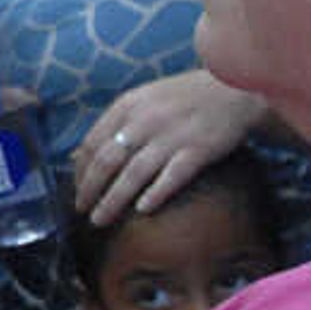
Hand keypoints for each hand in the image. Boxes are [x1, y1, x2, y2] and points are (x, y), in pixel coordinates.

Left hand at [70, 71, 269, 225]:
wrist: (233, 89)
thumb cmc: (182, 99)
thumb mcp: (142, 101)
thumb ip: (113, 126)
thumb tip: (77, 156)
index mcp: (128, 106)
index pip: (92, 144)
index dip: (80, 172)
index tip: (77, 192)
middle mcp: (146, 120)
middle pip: (107, 161)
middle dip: (89, 190)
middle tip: (82, 211)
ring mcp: (172, 135)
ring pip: (134, 173)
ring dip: (112, 200)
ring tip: (100, 220)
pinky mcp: (199, 149)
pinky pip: (172, 176)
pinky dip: (155, 194)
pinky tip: (142, 210)